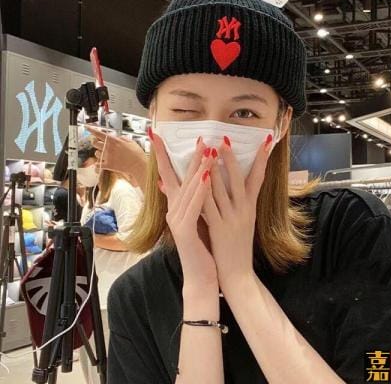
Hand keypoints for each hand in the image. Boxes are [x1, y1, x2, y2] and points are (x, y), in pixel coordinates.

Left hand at [85, 125, 146, 185]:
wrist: (139, 165)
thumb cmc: (137, 153)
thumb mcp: (130, 141)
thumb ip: (120, 138)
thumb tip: (115, 137)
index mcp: (114, 140)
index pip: (99, 133)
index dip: (91, 130)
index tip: (87, 127)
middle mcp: (109, 148)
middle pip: (94, 143)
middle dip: (95, 142)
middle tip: (99, 142)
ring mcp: (107, 157)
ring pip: (96, 153)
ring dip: (99, 153)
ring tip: (105, 154)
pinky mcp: (108, 165)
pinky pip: (98, 165)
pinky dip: (98, 165)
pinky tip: (100, 164)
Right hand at [149, 130, 217, 289]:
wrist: (201, 277)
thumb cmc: (202, 246)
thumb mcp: (195, 219)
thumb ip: (188, 200)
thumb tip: (171, 183)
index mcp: (178, 206)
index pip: (169, 175)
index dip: (165, 155)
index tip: (160, 135)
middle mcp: (174, 210)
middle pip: (180, 178)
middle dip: (189, 156)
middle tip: (199, 137)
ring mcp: (177, 221)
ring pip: (189, 189)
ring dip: (198, 168)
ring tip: (208, 150)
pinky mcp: (185, 231)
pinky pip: (194, 207)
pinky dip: (200, 191)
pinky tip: (208, 177)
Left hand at [201, 134, 273, 291]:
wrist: (238, 275)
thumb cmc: (238, 247)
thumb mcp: (244, 222)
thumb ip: (239, 204)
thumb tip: (234, 186)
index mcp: (251, 208)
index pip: (258, 178)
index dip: (262, 159)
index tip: (265, 140)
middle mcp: (244, 210)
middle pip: (239, 179)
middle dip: (232, 157)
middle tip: (225, 138)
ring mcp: (232, 219)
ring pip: (223, 189)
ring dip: (216, 168)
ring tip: (211, 149)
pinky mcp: (220, 229)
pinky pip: (210, 206)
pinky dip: (204, 191)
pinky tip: (198, 178)